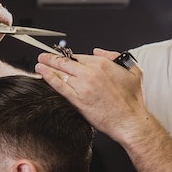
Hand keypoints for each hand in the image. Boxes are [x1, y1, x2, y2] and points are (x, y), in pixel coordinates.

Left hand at [34, 48, 148, 141]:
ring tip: (40, 63)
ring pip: (61, 72)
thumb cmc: (132, 100)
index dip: (69, 57)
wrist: (130, 121)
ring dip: (47, 65)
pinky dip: (49, 77)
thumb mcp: (132, 71)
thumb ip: (114, 56)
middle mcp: (91, 73)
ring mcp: (83, 86)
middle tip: (44, 56)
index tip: (64, 57)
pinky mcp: (78, 99)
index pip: (80, 56)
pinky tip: (42, 72)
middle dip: (53, 58)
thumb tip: (98, 51)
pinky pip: (59, 85)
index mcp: (102, 64)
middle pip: (67, 62)